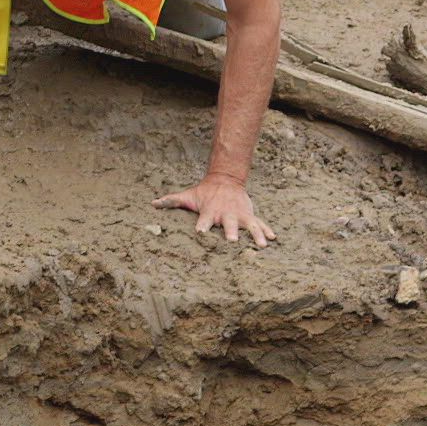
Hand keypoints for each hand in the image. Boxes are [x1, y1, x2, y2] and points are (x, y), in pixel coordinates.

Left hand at [153, 175, 275, 247]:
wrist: (226, 180)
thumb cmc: (204, 193)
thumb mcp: (188, 196)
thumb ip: (171, 201)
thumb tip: (152, 203)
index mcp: (210, 211)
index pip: (204, 220)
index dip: (202, 226)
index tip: (200, 233)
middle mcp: (225, 214)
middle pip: (228, 224)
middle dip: (230, 232)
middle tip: (232, 241)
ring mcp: (239, 214)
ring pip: (249, 225)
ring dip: (256, 235)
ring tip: (263, 245)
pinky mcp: (249, 215)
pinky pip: (260, 223)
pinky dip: (267, 230)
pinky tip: (273, 238)